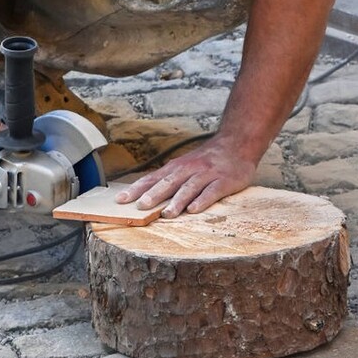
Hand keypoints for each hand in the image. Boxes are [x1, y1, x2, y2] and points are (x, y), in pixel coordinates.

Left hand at [114, 133, 256, 217]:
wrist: (236, 144)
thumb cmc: (206, 160)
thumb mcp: (184, 165)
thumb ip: (168, 179)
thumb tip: (144, 195)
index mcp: (176, 167)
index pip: (152, 178)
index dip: (137, 189)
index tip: (120, 199)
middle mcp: (188, 169)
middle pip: (168, 182)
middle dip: (153, 194)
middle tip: (140, 207)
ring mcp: (206, 175)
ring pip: (189, 188)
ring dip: (177, 201)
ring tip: (166, 214)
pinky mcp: (223, 181)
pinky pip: (212, 192)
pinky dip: (202, 200)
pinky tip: (194, 210)